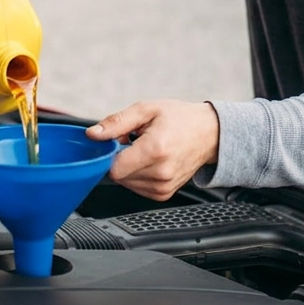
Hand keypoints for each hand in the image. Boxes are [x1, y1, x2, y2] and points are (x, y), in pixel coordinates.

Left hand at [86, 100, 219, 200]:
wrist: (209, 134)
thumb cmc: (180, 119)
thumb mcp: (146, 110)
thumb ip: (117, 122)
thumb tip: (93, 134)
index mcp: (155, 150)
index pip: (114, 167)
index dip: (111, 153)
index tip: (120, 141)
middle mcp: (160, 173)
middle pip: (118, 175)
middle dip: (121, 158)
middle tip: (136, 142)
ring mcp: (163, 187)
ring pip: (126, 183)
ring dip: (129, 167)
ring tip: (146, 150)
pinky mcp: (163, 194)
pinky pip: (137, 188)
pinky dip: (138, 175)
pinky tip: (151, 161)